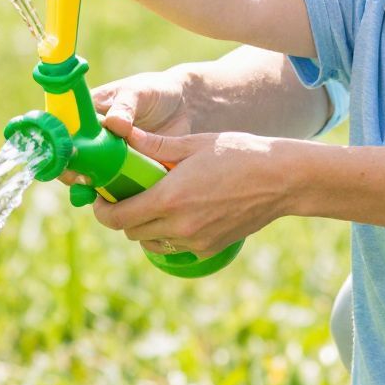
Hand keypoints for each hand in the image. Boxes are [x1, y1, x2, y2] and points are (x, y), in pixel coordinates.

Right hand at [56, 66, 196, 185]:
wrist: (185, 106)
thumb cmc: (156, 92)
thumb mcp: (140, 92)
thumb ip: (126, 106)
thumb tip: (114, 124)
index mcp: (86, 113)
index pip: (61, 131)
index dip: (59, 145)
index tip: (68, 156)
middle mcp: (91, 137)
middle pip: (70, 159)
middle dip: (72, 172)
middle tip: (83, 179)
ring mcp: (106, 157)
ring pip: (88, 177)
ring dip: (90, 188)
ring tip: (98, 191)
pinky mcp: (123, 173)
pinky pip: (112, 188)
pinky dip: (113, 196)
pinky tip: (118, 200)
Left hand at [87, 114, 300, 258]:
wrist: (283, 180)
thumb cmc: (239, 154)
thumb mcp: (195, 144)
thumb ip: (155, 146)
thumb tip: (123, 135)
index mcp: (169, 199)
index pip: (117, 218)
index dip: (102, 209)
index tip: (101, 196)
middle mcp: (178, 226)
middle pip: (130, 232)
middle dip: (122, 215)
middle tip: (127, 194)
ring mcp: (195, 241)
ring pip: (151, 242)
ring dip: (145, 226)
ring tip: (154, 202)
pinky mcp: (209, 248)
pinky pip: (176, 246)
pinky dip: (170, 233)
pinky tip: (182, 211)